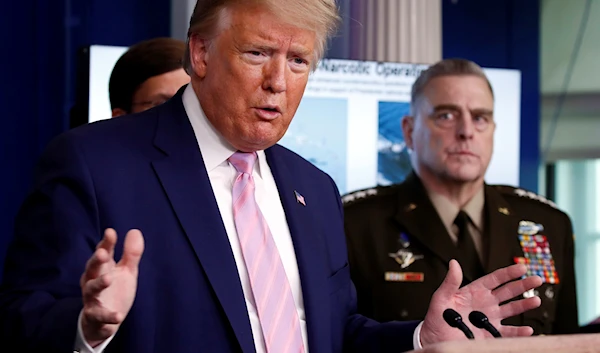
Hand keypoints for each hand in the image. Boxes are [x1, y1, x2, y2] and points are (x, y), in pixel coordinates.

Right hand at [80, 228, 144, 346]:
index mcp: (103, 268)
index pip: (103, 252)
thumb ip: (131, 254)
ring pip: (91, 289)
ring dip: (99, 283)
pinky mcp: (95, 316)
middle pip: (92, 268)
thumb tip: (135, 231)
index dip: (106, 243)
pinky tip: (118, 316)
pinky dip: (108, 316)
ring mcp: (92, 298)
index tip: (110, 232)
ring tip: (108, 279)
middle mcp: (93, 280)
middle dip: (96, 260)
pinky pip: (99, 316)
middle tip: (103, 253)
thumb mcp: (127, 271)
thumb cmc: (115, 290)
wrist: (104, 321)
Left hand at [420, 260, 541, 345]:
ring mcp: (489, 319)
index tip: (521, 267)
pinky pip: (509, 332)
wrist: (435, 340)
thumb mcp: (440, 299)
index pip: (494, 279)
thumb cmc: (436, 319)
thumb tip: (454, 263)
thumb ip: (450, 282)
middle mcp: (485, 304)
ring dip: (524, 305)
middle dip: (523, 285)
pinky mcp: (491, 334)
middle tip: (537, 279)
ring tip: (536, 301)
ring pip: (512, 310)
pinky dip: (519, 332)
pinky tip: (527, 329)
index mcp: (474, 292)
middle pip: (508, 291)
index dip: (508, 273)